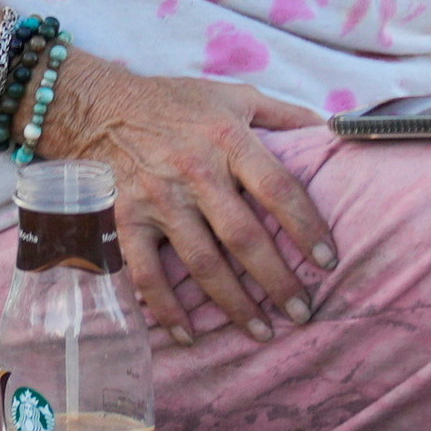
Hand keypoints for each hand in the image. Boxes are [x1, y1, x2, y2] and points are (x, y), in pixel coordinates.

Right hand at [38, 54, 335, 338]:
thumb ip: (283, 113)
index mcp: (228, 140)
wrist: (96, 107)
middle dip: (278, 280)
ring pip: (202, 263)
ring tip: (262, 331)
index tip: (328, 260)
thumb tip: (334, 130)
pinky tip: (190, 336)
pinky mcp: (125, 220)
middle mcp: (195, 172)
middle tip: (302, 312)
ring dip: (235, 303)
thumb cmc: (174, 102)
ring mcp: (158, 199)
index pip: (278, 189)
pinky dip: (167, 310)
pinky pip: (147, 274)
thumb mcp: (234, 95)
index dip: (307, 226)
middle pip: (244, 237)